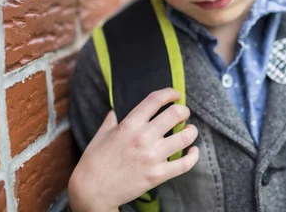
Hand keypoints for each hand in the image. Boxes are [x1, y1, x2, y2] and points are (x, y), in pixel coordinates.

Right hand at [68, 88, 199, 211]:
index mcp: (130, 124)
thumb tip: (122, 105)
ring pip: (186, 137)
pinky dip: (193, 155)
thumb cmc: (94, 161)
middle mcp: (144, 138)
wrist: (91, 191)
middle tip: (183, 113)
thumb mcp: (102, 133)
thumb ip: (114, 117)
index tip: (175, 94)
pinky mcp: (158, 175)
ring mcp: (153, 157)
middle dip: (183, 110)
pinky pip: (185, 163)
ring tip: (189, 130)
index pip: (156, 100)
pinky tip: (193, 150)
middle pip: (176, 114)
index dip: (170, 93)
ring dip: (191, 130)